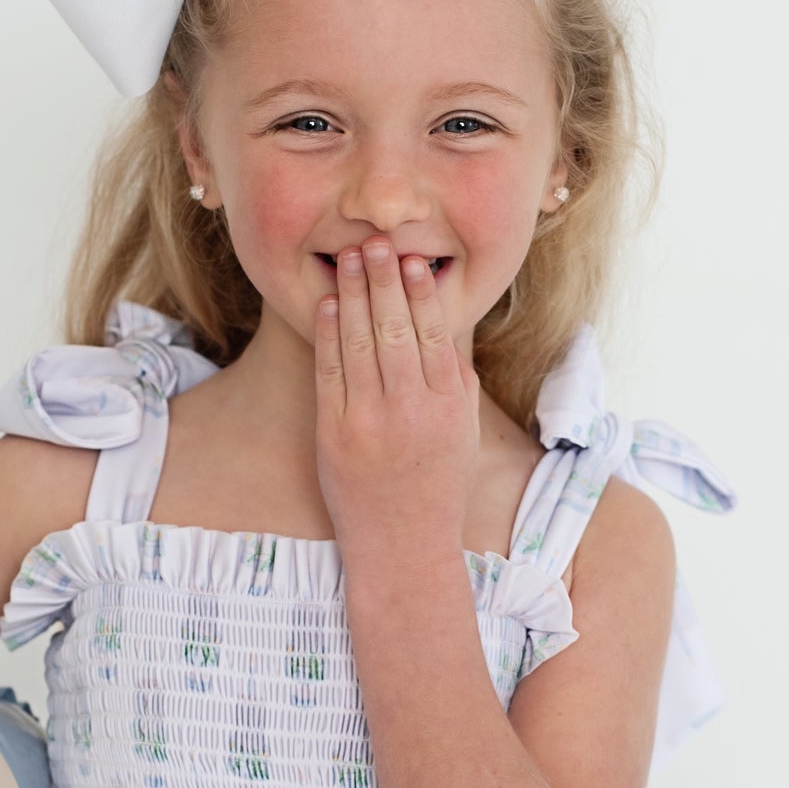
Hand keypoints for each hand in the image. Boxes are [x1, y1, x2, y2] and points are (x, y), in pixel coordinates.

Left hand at [315, 236, 479, 560]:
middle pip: (395, 330)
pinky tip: (326, 304)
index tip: (414, 259)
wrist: (402, 546)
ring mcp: (369, 422)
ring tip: (349, 258)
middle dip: (384, 280)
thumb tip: (443, 325)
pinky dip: (327, 335)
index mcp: (447, 406)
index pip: (433, 334)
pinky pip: (330, 373)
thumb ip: (456, 381)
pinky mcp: (334, 435)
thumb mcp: (462, 432)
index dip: (421, 292)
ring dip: (352, 295)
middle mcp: (409, 410)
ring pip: (359, 343)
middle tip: (377, 242)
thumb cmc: (437, 485)